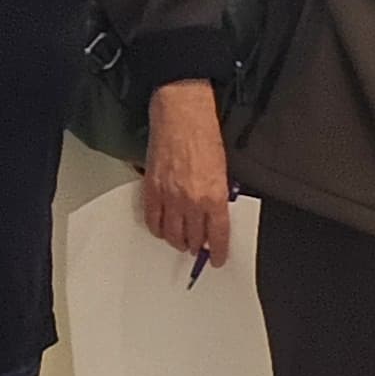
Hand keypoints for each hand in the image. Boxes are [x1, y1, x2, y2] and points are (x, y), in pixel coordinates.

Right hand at [143, 78, 231, 267]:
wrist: (181, 117)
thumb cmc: (204, 136)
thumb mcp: (223, 169)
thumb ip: (219, 195)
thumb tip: (215, 214)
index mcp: (215, 196)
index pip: (218, 235)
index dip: (219, 251)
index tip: (219, 259)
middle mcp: (191, 201)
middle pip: (194, 238)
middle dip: (197, 246)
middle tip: (198, 248)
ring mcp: (169, 197)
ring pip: (172, 234)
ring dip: (177, 241)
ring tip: (181, 241)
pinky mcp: (151, 190)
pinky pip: (152, 220)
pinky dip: (158, 229)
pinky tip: (162, 229)